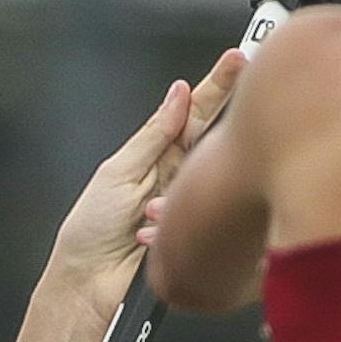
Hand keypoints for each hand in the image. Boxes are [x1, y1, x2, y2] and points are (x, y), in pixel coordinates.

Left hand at [48, 50, 245, 314]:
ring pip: (213, 175)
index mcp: (159, 153)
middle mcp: (181, 174)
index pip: (196, 112)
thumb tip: (180, 93)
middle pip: (216, 132)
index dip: (219, 85)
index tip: (240, 57)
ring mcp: (193, 201)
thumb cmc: (93, 229)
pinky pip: (207, 212)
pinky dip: (173, 218)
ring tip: (146, 210)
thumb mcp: (118, 171)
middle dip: (232, 103)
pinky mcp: (200, 230)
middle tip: (251, 67)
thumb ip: (155, 134)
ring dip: (181, 185)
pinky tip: (146, 232)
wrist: (89, 284)